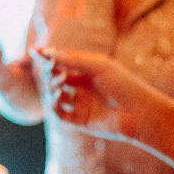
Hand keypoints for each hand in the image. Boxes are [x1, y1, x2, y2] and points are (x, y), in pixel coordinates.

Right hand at [46, 50, 166, 142]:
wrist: (139, 113)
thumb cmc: (123, 85)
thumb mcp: (98, 66)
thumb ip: (73, 59)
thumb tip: (48, 52)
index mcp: (88, 70)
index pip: (62, 62)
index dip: (47, 57)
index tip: (34, 52)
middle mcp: (83, 87)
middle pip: (56, 77)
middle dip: (50, 73)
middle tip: (55, 73)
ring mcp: (81, 104)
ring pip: (56, 95)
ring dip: (52, 89)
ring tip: (61, 87)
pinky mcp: (80, 121)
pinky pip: (60, 114)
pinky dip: (54, 107)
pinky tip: (57, 101)